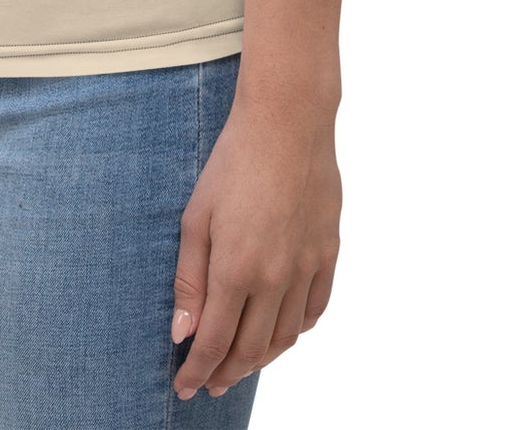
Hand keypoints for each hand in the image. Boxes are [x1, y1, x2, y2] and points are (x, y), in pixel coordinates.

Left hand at [169, 88, 340, 401]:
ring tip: (240, 364)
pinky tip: (281, 333)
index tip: (185, 387)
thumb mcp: (195, 217)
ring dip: (260, 359)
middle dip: (225, 373)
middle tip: (209, 383)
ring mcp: (306, 268)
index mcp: (235, 269)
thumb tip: (182, 333)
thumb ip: (189, 280)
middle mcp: (274, 278)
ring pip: (285, 337)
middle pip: (250, 349)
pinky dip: (296, 331)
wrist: (287, 124)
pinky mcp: (328, 254)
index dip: (197, 371)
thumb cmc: (232, 163)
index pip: (214, 342)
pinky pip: (315, 310)